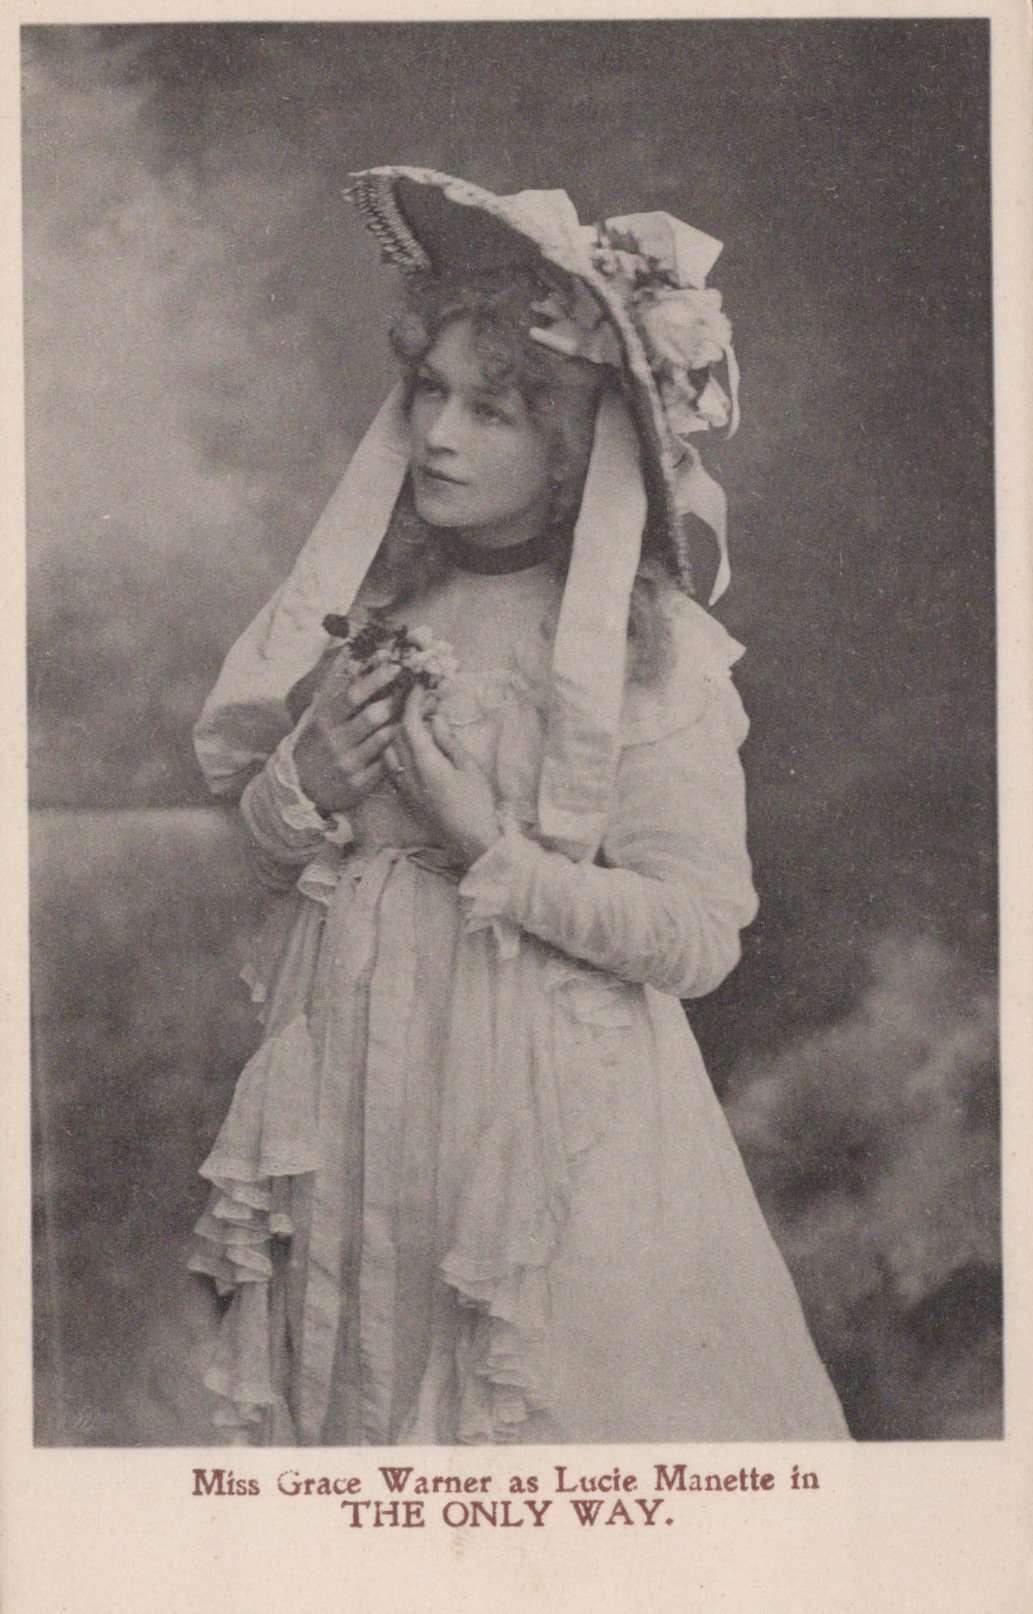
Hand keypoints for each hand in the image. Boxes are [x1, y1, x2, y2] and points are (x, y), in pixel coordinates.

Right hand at [293, 660, 400, 815]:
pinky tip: (412, 740)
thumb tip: (348, 649)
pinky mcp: (359, 784)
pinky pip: (387, 764)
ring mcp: (348, 763)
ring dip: (403, 723)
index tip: (396, 666)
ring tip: (420, 710)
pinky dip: (400, 749)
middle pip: (373, 716)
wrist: (302, 786)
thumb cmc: (317, 742)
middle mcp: (335, 741)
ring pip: (384, 739)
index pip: (352, 695)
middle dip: (397, 700)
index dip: (376, 679)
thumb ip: (335, 682)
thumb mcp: (319, 712)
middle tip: (415, 689)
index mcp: (325, 720)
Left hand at [385, 686, 500, 868]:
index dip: (411, 702)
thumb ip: (448, 741)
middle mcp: (407, 773)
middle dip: (405, 713)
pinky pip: (391, 768)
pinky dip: (396, 752)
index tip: (418, 687)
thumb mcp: (469, 767)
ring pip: (389, 751)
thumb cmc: (477, 803)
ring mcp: (404, 788)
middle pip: (395, 734)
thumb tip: (434, 718)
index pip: (409, 723)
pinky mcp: (405, 799)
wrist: (471, 840)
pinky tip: (410, 749)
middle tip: (423, 702)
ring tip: (414, 724)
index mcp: (425, 762)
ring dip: (397, 733)